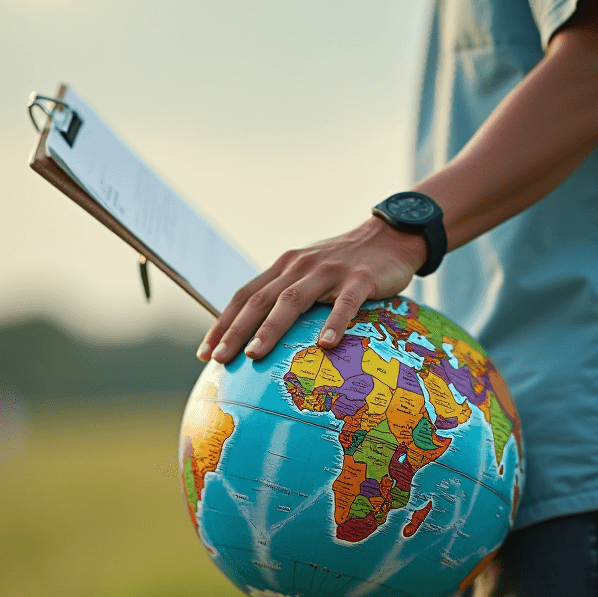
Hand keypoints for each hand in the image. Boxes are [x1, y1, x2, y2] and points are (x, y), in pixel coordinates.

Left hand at [197, 216, 427, 362]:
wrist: (391, 236)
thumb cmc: (346, 265)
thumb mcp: (310, 273)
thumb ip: (288, 295)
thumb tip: (261, 337)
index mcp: (284, 267)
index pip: (245, 295)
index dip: (223, 323)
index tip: (206, 353)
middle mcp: (300, 267)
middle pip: (261, 300)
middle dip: (236, 331)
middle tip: (221, 359)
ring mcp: (329, 272)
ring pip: (293, 301)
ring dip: (272, 328)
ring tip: (256, 354)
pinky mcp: (360, 279)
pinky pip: (345, 304)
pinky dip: (334, 323)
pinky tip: (326, 345)